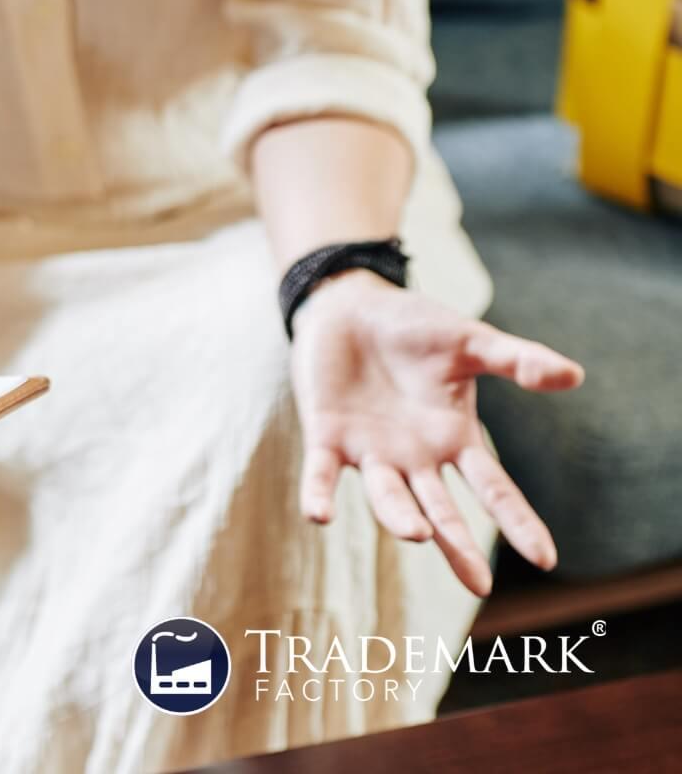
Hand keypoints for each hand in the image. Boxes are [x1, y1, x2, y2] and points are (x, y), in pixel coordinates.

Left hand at [291, 271, 584, 596]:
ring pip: (386, 495)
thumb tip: (574, 375)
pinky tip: (318, 515)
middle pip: (441, 510)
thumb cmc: (416, 329)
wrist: (352, 306)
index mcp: (455, 439)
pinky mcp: (326, 436)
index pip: (493, 489)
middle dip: (457, 545)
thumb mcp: (470, 341)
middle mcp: (414, 457)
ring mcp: (370, 450)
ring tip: (419, 535)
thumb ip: (517, 360)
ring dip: (399, 515)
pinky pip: (321, 472)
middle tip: (477, 585)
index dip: (517, 521)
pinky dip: (319, 493)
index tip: (544, 559)